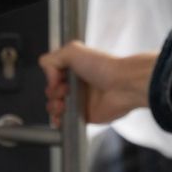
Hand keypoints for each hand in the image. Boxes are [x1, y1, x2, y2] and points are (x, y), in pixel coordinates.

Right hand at [39, 42, 155, 126]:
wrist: (123, 86)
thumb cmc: (104, 67)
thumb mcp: (73, 50)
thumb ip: (52, 59)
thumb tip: (49, 77)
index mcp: (75, 67)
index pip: (52, 74)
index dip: (50, 78)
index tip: (56, 78)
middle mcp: (77, 84)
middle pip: (51, 91)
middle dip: (52, 92)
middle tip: (64, 90)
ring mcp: (80, 100)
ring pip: (55, 106)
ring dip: (53, 106)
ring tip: (63, 104)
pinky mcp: (84, 115)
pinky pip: (65, 121)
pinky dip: (59, 121)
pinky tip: (61, 116)